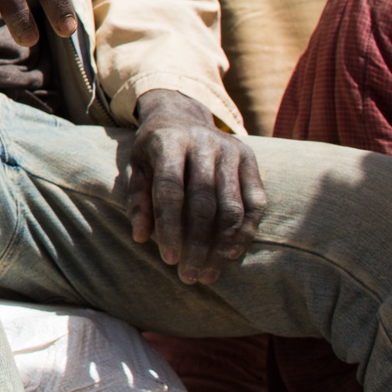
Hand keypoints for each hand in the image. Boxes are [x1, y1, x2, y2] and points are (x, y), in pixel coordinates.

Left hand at [127, 89, 267, 284]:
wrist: (181, 115)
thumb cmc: (153, 150)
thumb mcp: (136, 167)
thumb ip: (137, 200)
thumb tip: (141, 237)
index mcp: (169, 141)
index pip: (171, 189)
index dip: (170, 227)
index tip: (168, 259)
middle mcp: (203, 142)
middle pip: (203, 202)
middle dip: (197, 244)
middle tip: (189, 276)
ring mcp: (230, 150)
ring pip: (231, 206)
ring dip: (221, 245)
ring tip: (209, 273)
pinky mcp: (250, 158)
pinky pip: (255, 202)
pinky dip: (245, 231)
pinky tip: (232, 255)